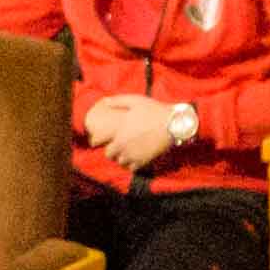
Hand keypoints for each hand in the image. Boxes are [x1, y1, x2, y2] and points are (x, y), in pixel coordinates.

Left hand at [74, 85, 189, 170]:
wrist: (173, 124)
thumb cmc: (154, 111)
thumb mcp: (135, 101)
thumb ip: (118, 101)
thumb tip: (106, 101)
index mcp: (118, 133)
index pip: (98, 142)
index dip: (95, 141)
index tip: (97, 140)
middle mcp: (124, 147)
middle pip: (109, 155)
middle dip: (111, 151)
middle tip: (115, 146)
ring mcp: (134, 155)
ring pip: (121, 162)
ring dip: (121, 158)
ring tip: (125, 152)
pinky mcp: (144, 161)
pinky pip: (132, 168)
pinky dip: (132, 164)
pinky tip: (135, 157)